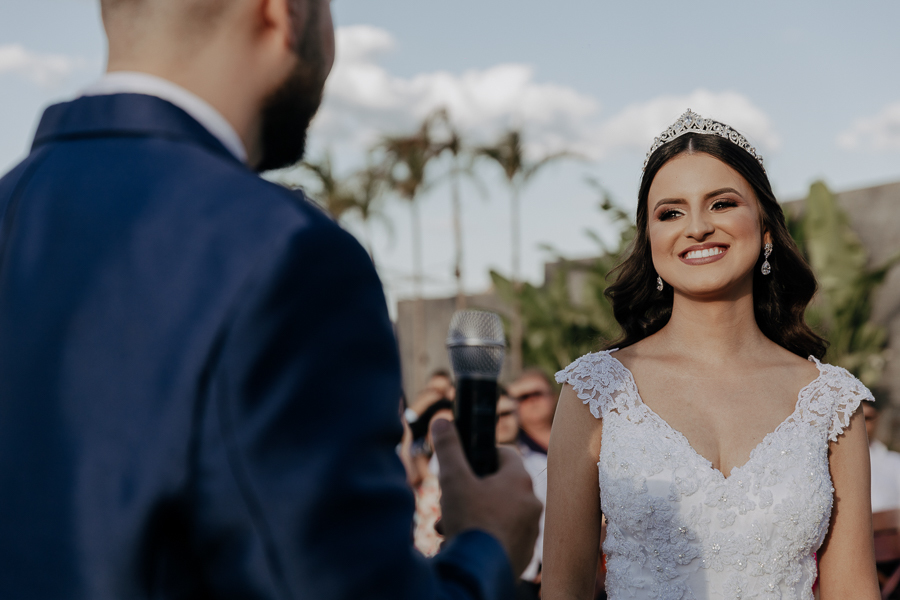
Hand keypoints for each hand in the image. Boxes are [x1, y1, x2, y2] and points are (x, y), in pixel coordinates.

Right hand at [431, 418, 541, 576]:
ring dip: (473, 515)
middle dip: (471, 491)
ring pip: (499, 512)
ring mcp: (530, 530)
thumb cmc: (470, 522)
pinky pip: (502, 536)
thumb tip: (442, 420)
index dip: (483, 454)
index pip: (505, 453)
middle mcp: (531, 503)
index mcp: (519, 480)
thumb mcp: (453, 480)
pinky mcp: (523, 552)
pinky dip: (483, 535)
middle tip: (450, 499)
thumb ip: (448, 448)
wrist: (481, 573)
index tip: (465, 463)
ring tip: (449, 525)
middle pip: (499, 485)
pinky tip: (462, 542)